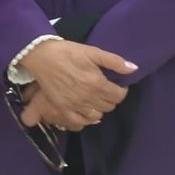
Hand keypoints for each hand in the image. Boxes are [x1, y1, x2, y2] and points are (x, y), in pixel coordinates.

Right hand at [17, 39, 133, 128]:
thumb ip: (114, 61)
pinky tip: (85, 111)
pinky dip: (86, 119)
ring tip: (94, 98)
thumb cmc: (67, 52)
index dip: (120, 89)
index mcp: (97, 83)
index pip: (119, 95)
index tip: (115, 84)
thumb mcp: (92, 52)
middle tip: (104, 89)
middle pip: (109, 106)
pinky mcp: (62, 108)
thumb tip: (134, 69)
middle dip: (110, 98)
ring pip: (97, 115)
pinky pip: (80, 122)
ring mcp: (75, 105)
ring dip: (99, 107)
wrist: (40, 55)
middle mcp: (88, 97)